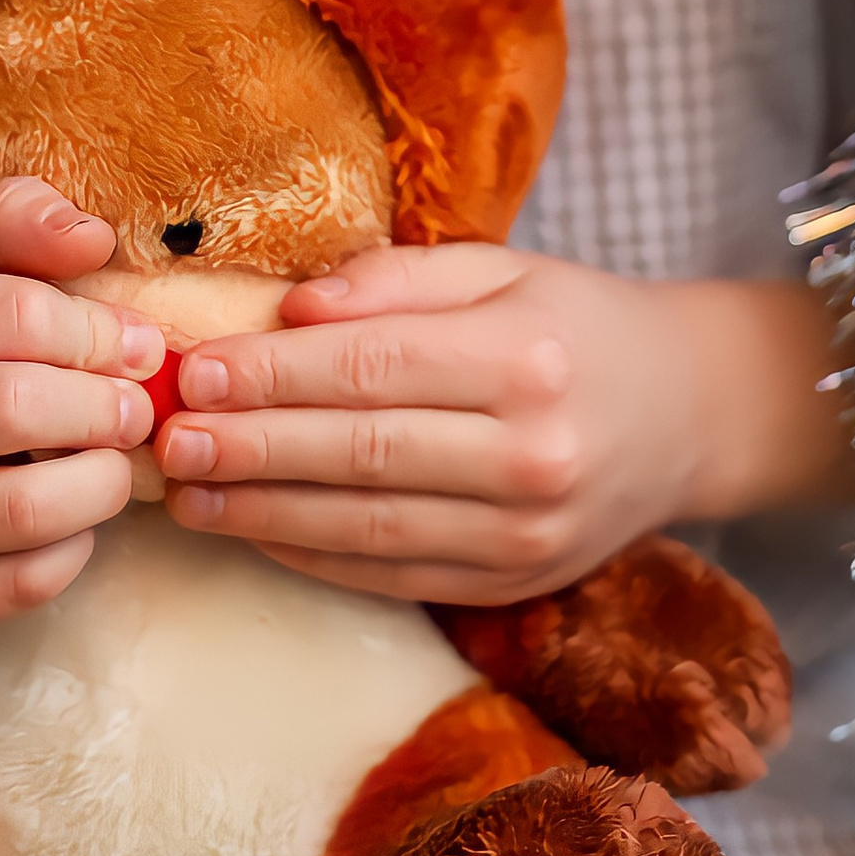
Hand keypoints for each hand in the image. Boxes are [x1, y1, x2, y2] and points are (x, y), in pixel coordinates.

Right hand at [0, 178, 167, 636]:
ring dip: (104, 480)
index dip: (94, 326)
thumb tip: (95, 235)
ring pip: (28, 509)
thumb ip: (4, 220)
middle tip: (137, 403)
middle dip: (106, 403)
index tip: (133, 340)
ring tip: (114, 457)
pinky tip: (70, 515)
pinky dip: (74, 548)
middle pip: (19, 410)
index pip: (11, 316)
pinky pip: (23, 584)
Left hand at [157, 248, 850, 604]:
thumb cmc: (575, 323)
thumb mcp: (501, 269)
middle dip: (251, 448)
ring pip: (370, 529)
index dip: (274, 375)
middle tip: (164, 437)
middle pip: (363, 453)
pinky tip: (252, 530)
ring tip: (186, 492)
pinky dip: (314, 557)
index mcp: (527, 356)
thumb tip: (290, 311)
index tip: (192, 371)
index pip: (374, 368)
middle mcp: (534, 453)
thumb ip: (393, 282)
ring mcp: (529, 534)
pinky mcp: (516, 586)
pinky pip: (395, 576)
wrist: (689, 413)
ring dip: (264, 513)